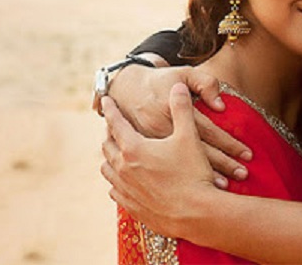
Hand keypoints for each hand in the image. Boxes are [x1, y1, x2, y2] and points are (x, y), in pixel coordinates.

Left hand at [101, 83, 218, 237]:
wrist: (196, 214)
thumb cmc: (192, 173)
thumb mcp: (189, 136)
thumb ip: (181, 109)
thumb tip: (177, 87)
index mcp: (133, 148)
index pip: (115, 123)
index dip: (111, 109)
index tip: (105, 100)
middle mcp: (123, 169)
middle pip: (107, 146)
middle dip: (109, 134)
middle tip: (113, 126)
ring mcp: (125, 189)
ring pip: (107, 170)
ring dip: (110, 158)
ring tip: (115, 152)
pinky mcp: (132, 207)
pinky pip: (115, 191)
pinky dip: (116, 181)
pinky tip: (122, 181)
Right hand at [108, 62, 252, 183]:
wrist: (124, 89)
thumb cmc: (159, 81)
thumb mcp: (183, 74)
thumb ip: (206, 83)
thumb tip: (220, 106)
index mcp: (169, 111)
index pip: (208, 130)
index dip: (229, 143)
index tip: (247, 153)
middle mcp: (158, 132)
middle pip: (198, 152)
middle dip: (223, 164)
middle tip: (243, 173)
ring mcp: (147, 147)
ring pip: (182, 167)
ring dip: (205, 177)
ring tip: (226, 185)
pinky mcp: (140, 156)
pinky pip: (163, 173)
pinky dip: (181, 182)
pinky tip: (195, 190)